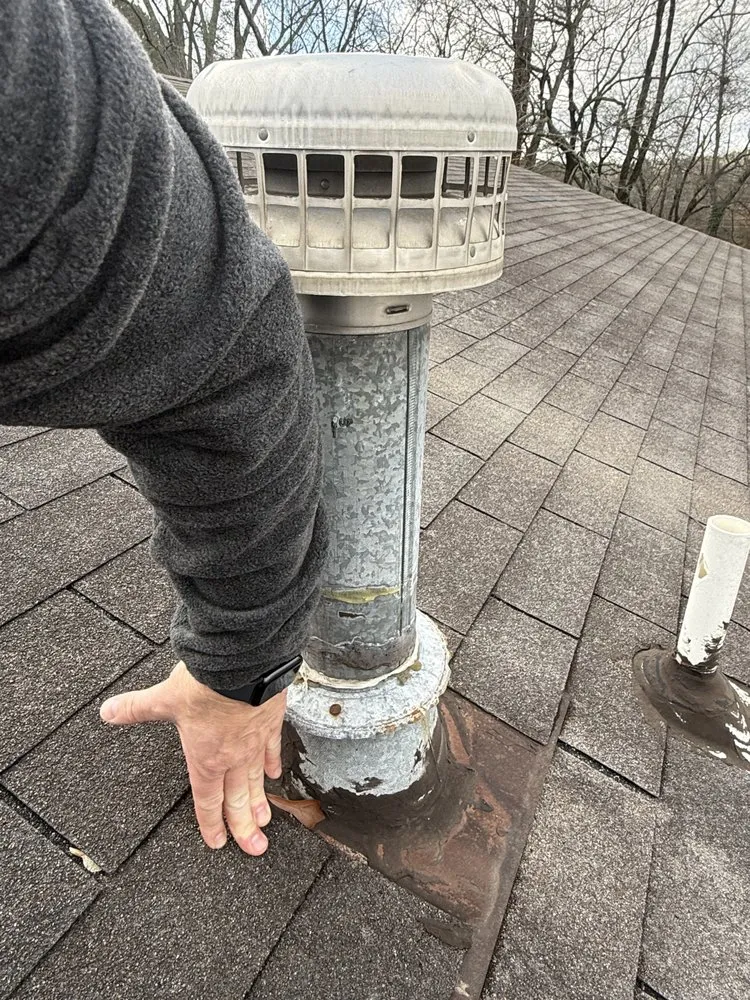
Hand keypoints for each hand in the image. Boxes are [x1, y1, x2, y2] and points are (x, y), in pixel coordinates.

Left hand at [99, 660, 286, 855]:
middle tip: (253, 848)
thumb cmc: (206, 684)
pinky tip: (275, 776)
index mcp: (205, 759)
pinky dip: (273, 765)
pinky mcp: (270, 724)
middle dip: (244, 828)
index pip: (207, 801)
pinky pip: (272, 751)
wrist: (243, 663)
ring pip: (257, 781)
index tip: (218, 842)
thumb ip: (137, 708)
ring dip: (260, 804)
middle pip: (237, 801)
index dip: (211, 824)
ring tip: (265, 823)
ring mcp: (254, 743)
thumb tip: (109, 711)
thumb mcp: (164, 698)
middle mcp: (232, 758)